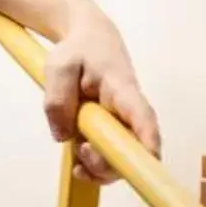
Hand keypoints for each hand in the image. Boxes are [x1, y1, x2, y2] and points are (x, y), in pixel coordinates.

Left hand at [40, 11, 161, 182]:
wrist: (88, 39)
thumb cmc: (77, 50)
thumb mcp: (59, 67)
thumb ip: (57, 99)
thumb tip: (64, 135)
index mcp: (121, 88)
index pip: (141, 115)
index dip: (147, 140)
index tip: (147, 162)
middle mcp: (128, 110)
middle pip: (134, 146)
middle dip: (110, 162)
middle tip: (82, 150)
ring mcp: (121, 123)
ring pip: (122, 156)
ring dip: (100, 167)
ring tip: (77, 155)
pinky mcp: (110, 132)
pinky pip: (110, 156)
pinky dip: (94, 167)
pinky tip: (78, 164)